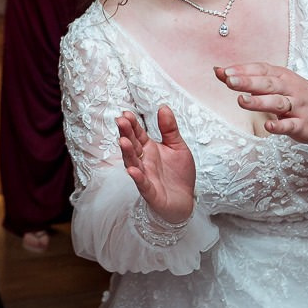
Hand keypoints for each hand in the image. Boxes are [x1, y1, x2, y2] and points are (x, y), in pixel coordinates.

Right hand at [117, 106, 195, 224]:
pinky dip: (138, 178)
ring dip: (127, 153)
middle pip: (133, 146)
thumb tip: (163, 107)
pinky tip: (133, 170)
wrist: (186, 201)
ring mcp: (146, 176)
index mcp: (149, 149)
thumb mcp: (177, 146)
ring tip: (123, 141)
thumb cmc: (179, 174)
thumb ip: (169, 129)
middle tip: (121, 121)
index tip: (126, 113)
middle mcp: (144, 161)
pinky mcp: (151, 192)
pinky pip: (143, 185)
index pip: (138, 134)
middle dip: (126, 134)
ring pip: (133, 163)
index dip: (132, 124)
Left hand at [218, 62, 307, 142]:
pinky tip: (268, 125)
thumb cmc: (294, 96)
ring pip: (278, 102)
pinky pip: (290, 125)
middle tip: (229, 81)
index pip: (261, 69)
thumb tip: (218, 70)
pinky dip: (279, 125)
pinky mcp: (303, 124)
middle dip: (248, 82)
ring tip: (241, 101)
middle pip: (268, 84)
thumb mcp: (274, 84)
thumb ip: (247, 79)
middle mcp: (290, 88)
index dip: (243, 70)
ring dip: (259, 102)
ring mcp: (298, 106)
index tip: (224, 72)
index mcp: (282, 76)